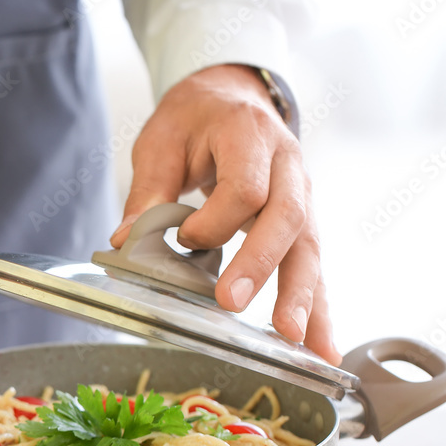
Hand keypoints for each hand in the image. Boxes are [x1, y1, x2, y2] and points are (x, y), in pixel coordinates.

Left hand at [112, 64, 340, 364]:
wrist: (232, 97)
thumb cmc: (196, 119)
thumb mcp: (161, 142)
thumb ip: (148, 191)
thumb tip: (126, 241)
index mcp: (249, 136)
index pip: (245, 186)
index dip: (213, 220)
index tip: (184, 238)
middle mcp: (287, 165)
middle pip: (286, 218)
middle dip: (259, 265)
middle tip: (230, 302)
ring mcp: (302, 194)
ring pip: (309, 248)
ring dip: (302, 297)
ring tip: (295, 342)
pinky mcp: (303, 222)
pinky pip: (313, 266)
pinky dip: (317, 308)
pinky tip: (319, 347)